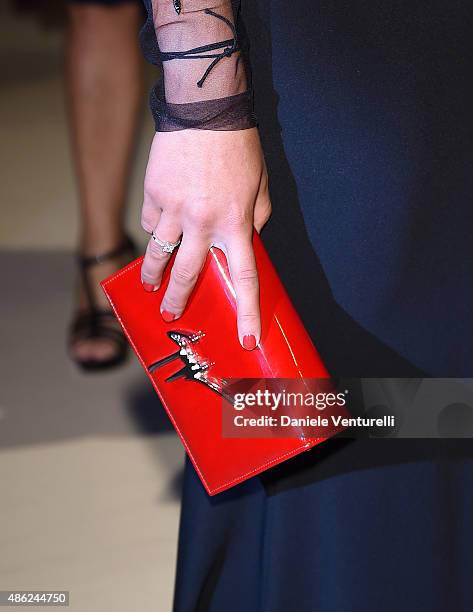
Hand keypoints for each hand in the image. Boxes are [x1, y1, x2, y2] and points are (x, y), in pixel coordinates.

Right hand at [140, 127, 270, 349]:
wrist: (205, 109)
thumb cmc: (239, 148)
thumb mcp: (260, 187)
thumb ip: (255, 220)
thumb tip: (245, 242)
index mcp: (237, 224)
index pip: (245, 278)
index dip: (247, 312)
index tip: (247, 339)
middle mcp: (205, 224)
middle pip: (189, 275)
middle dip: (178, 300)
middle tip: (170, 315)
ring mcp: (175, 211)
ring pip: (158, 255)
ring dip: (151, 276)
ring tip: (148, 287)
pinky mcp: (154, 195)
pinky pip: (151, 223)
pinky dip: (155, 229)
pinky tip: (160, 225)